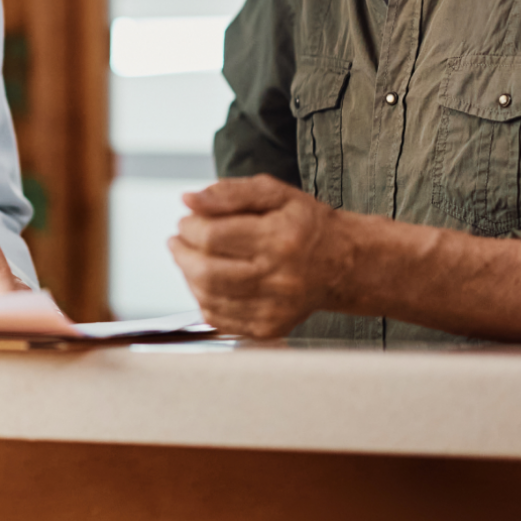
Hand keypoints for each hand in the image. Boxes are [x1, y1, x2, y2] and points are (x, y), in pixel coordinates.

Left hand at [168, 175, 344, 338]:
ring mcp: (274, 308)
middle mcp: (279, 278)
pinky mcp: (269, 328)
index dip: (189, 227)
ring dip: (188, 275)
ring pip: (209, 297)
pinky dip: (203, 299)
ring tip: (190, 257)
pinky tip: (207, 281)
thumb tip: (189, 200)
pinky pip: (220, 319)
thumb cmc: (306, 223)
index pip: (213, 237)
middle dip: (182, 252)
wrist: (343, 263)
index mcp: (279, 239)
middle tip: (178, 239)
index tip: (186, 220)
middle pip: (207, 271)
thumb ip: (230, 192)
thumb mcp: (274, 192)